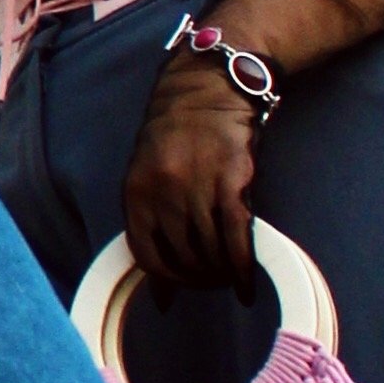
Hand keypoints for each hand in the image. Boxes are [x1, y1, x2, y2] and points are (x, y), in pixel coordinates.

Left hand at [123, 54, 263, 295]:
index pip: (146, 254)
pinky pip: (236, 239)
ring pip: (210, 252)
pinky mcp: (232, 184)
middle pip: (182, 257)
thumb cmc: (176, 135)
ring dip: (220, 275)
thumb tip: (157, 285)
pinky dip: (242, 268)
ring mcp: (198, 188)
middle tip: (210, 284)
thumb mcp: (148, 173)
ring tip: (228, 279)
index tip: (177, 293)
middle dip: (197, 280)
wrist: (207, 89)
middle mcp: (164, 193)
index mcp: (137, 191)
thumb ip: (150, 219)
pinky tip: (246, 286)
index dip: (163, 281)